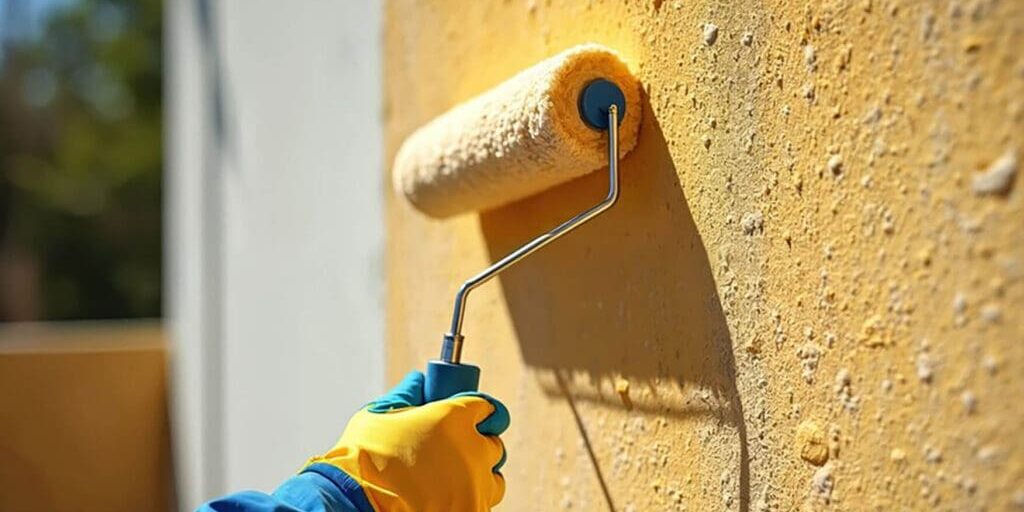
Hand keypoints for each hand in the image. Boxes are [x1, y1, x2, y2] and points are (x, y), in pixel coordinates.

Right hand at [306, 371, 509, 510]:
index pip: (489, 408)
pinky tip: (444, 500)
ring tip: (449, 481)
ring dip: (478, 477)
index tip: (469, 419)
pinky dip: (469, 502)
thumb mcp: (379, 415)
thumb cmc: (363, 457)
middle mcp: (474, 450)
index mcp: (456, 418)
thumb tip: (418, 380)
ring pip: (493, 479)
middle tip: (453, 453)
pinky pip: (482, 505)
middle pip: (493, 444)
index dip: (479, 413)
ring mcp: (477, 486)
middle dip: (477, 446)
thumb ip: (406, 395)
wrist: (356, 503)